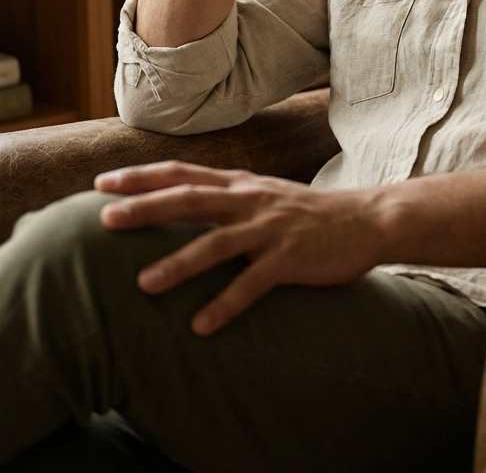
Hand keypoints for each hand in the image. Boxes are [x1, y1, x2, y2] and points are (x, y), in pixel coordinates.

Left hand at [95, 162, 385, 334]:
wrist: (367, 220)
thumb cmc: (308, 214)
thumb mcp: (263, 195)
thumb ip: (226, 197)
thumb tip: (179, 204)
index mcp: (241, 185)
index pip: (182, 174)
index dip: (142, 176)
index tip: (103, 183)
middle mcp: (251, 200)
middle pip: (189, 200)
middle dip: (145, 208)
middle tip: (106, 219)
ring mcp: (270, 228)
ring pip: (216, 244)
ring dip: (178, 264)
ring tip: (143, 284)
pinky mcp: (290, 258)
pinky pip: (252, 284)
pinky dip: (225, 305)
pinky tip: (201, 327)